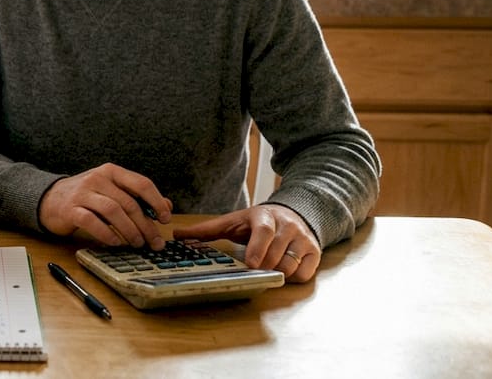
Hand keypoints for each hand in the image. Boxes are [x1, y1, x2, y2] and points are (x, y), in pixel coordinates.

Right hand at [37, 164, 171, 250]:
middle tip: (153, 242)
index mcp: (111, 171)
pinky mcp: (70, 209)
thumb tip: (166, 206)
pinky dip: (107, 234)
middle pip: (129, 202)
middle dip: (145, 225)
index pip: (141, 183)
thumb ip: (137, 196)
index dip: (156, 202)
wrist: (50, 199)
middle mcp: (97, 178)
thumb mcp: (112, 191)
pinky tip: (115, 243)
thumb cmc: (87, 197)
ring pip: (113, 211)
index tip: (165, 219)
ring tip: (136, 243)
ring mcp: (82, 193)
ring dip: (129, 231)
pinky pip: (92, 222)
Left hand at [172, 204, 321, 281]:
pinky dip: (293, 276)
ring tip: (268, 268)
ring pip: (291, 265)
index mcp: (264, 216)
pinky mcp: (314, 251)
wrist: (294, 214)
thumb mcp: (233, 222)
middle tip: (255, 270)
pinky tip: (284, 270)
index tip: (250, 264)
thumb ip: (207, 230)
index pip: (263, 231)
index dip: (257, 248)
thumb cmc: (258, 222)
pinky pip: (304, 273)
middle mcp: (287, 225)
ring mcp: (303, 238)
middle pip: (276, 253)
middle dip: (264, 266)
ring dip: (277, 272)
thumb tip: (177, 234)